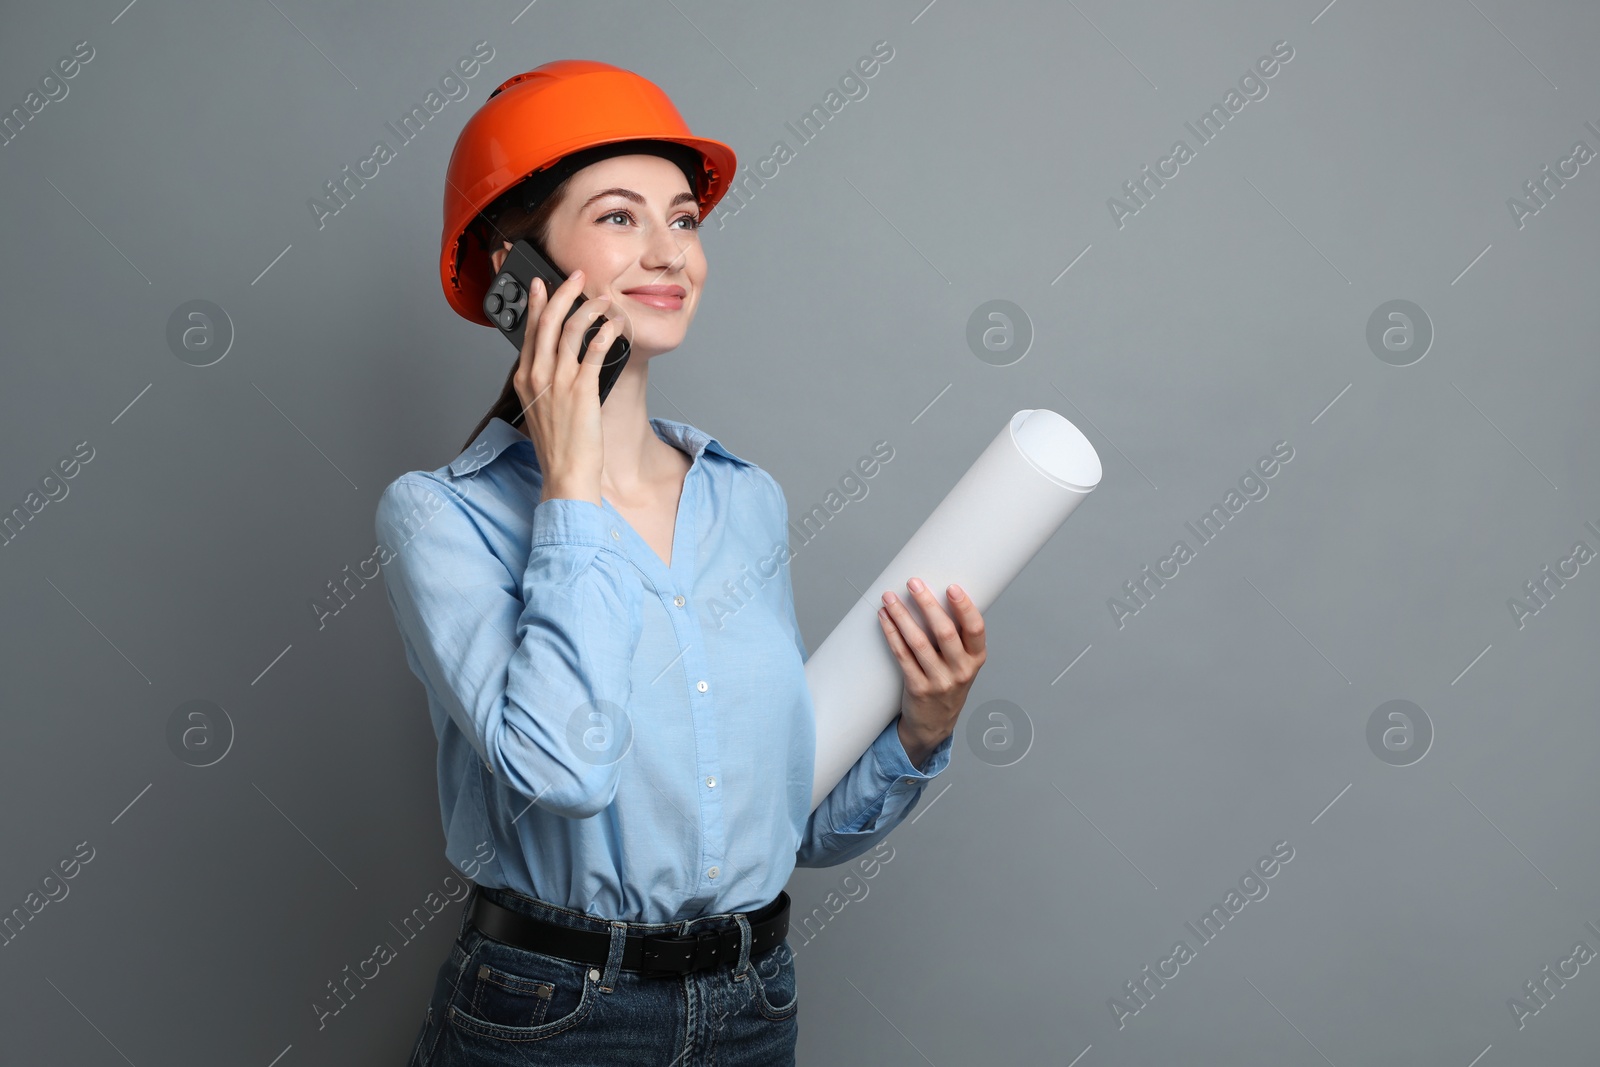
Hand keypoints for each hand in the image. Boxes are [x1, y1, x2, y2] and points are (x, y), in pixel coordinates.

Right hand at [492, 250, 626, 505]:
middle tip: (577, 277)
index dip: (538, 303)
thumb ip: (546, 383)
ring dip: (590, 308)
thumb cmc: (558, 447)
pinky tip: (615, 325)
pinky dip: (606, 333)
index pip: (529, 331)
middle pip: (548, 322)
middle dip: (563, 293)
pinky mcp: (582, 390)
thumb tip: (561, 363)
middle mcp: (538, 376)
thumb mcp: (542, 409)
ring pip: (571, 331)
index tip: (543, 285)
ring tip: (604, 299)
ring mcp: (559, 382)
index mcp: (525, 379)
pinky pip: (595, 351)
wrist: (566, 474)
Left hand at [877, 578, 986, 768]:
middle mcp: (961, 671)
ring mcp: (939, 681)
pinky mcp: (917, 688)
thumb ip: (958, 637)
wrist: (935, 724)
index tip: (952, 587)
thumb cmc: (948, 683)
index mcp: (976, 659)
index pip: (976, 629)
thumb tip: (935, 593)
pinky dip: (892, 634)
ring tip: (889, 597)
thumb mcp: (963, 663)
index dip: (965, 607)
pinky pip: (902, 656)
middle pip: (945, 632)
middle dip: (927, 604)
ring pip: (918, 642)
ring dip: (902, 616)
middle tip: (913, 583)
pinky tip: (884, 619)